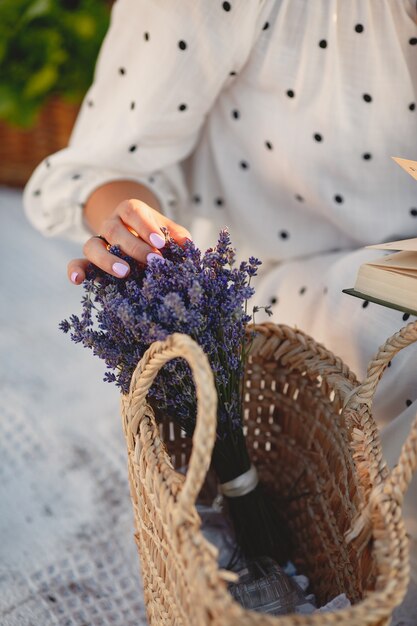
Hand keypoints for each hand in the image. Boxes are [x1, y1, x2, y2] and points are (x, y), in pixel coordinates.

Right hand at [67, 198, 190, 283]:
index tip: (161, 244)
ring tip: (124, 272)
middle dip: (134, 246)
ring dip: (107, 259)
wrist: (140, 241)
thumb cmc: (158, 237)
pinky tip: (78, 280)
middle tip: (152, 261)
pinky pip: (77, 262)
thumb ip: (177, 236)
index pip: (133, 212)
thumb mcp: (169, 232)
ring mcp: (98, 242)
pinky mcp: (89, 261)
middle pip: (114, 230)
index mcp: (130, 211)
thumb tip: (187, 244)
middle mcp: (111, 224)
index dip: (146, 227)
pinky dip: (75, 270)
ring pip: (92, 246)